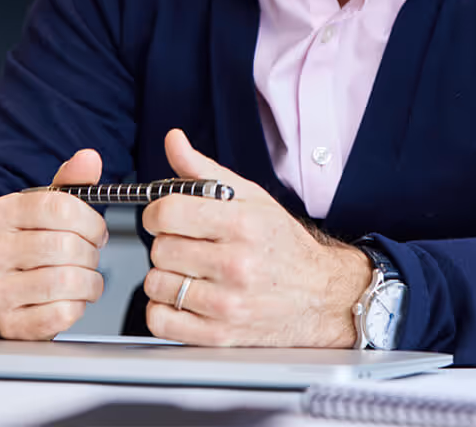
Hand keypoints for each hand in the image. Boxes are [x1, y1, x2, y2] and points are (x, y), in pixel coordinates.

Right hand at [0, 149, 108, 339]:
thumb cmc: (29, 245)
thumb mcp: (46, 207)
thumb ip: (72, 181)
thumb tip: (89, 158)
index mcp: (0, 213)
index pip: (58, 207)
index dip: (90, 221)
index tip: (98, 231)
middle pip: (65, 246)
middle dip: (91, 252)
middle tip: (91, 255)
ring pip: (66, 281)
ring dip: (90, 280)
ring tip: (86, 276)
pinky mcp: (9, 324)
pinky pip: (62, 313)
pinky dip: (79, 305)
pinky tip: (72, 297)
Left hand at [142, 129, 371, 346]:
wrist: (319, 294)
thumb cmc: (283, 244)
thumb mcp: (250, 196)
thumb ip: (204, 170)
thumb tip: (173, 140)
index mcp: (241, 223)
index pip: (169, 213)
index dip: (156, 211)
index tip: (163, 215)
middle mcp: (235, 264)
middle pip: (160, 248)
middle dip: (168, 241)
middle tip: (188, 242)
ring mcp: (227, 303)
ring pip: (156, 283)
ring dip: (166, 275)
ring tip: (190, 270)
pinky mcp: (219, 335)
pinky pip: (160, 320)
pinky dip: (163, 308)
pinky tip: (184, 296)